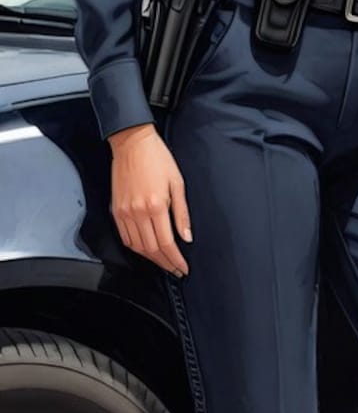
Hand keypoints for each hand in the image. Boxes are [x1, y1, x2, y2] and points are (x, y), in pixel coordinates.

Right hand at [108, 123, 192, 276]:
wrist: (132, 143)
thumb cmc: (158, 158)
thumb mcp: (177, 183)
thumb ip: (182, 213)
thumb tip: (187, 237)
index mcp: (156, 205)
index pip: (166, 243)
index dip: (175, 260)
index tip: (183, 268)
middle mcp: (138, 212)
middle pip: (151, 249)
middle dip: (165, 263)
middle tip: (175, 269)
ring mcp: (124, 212)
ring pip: (137, 246)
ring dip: (151, 259)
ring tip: (163, 263)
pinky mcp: (115, 210)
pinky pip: (124, 237)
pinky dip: (135, 248)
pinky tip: (146, 250)